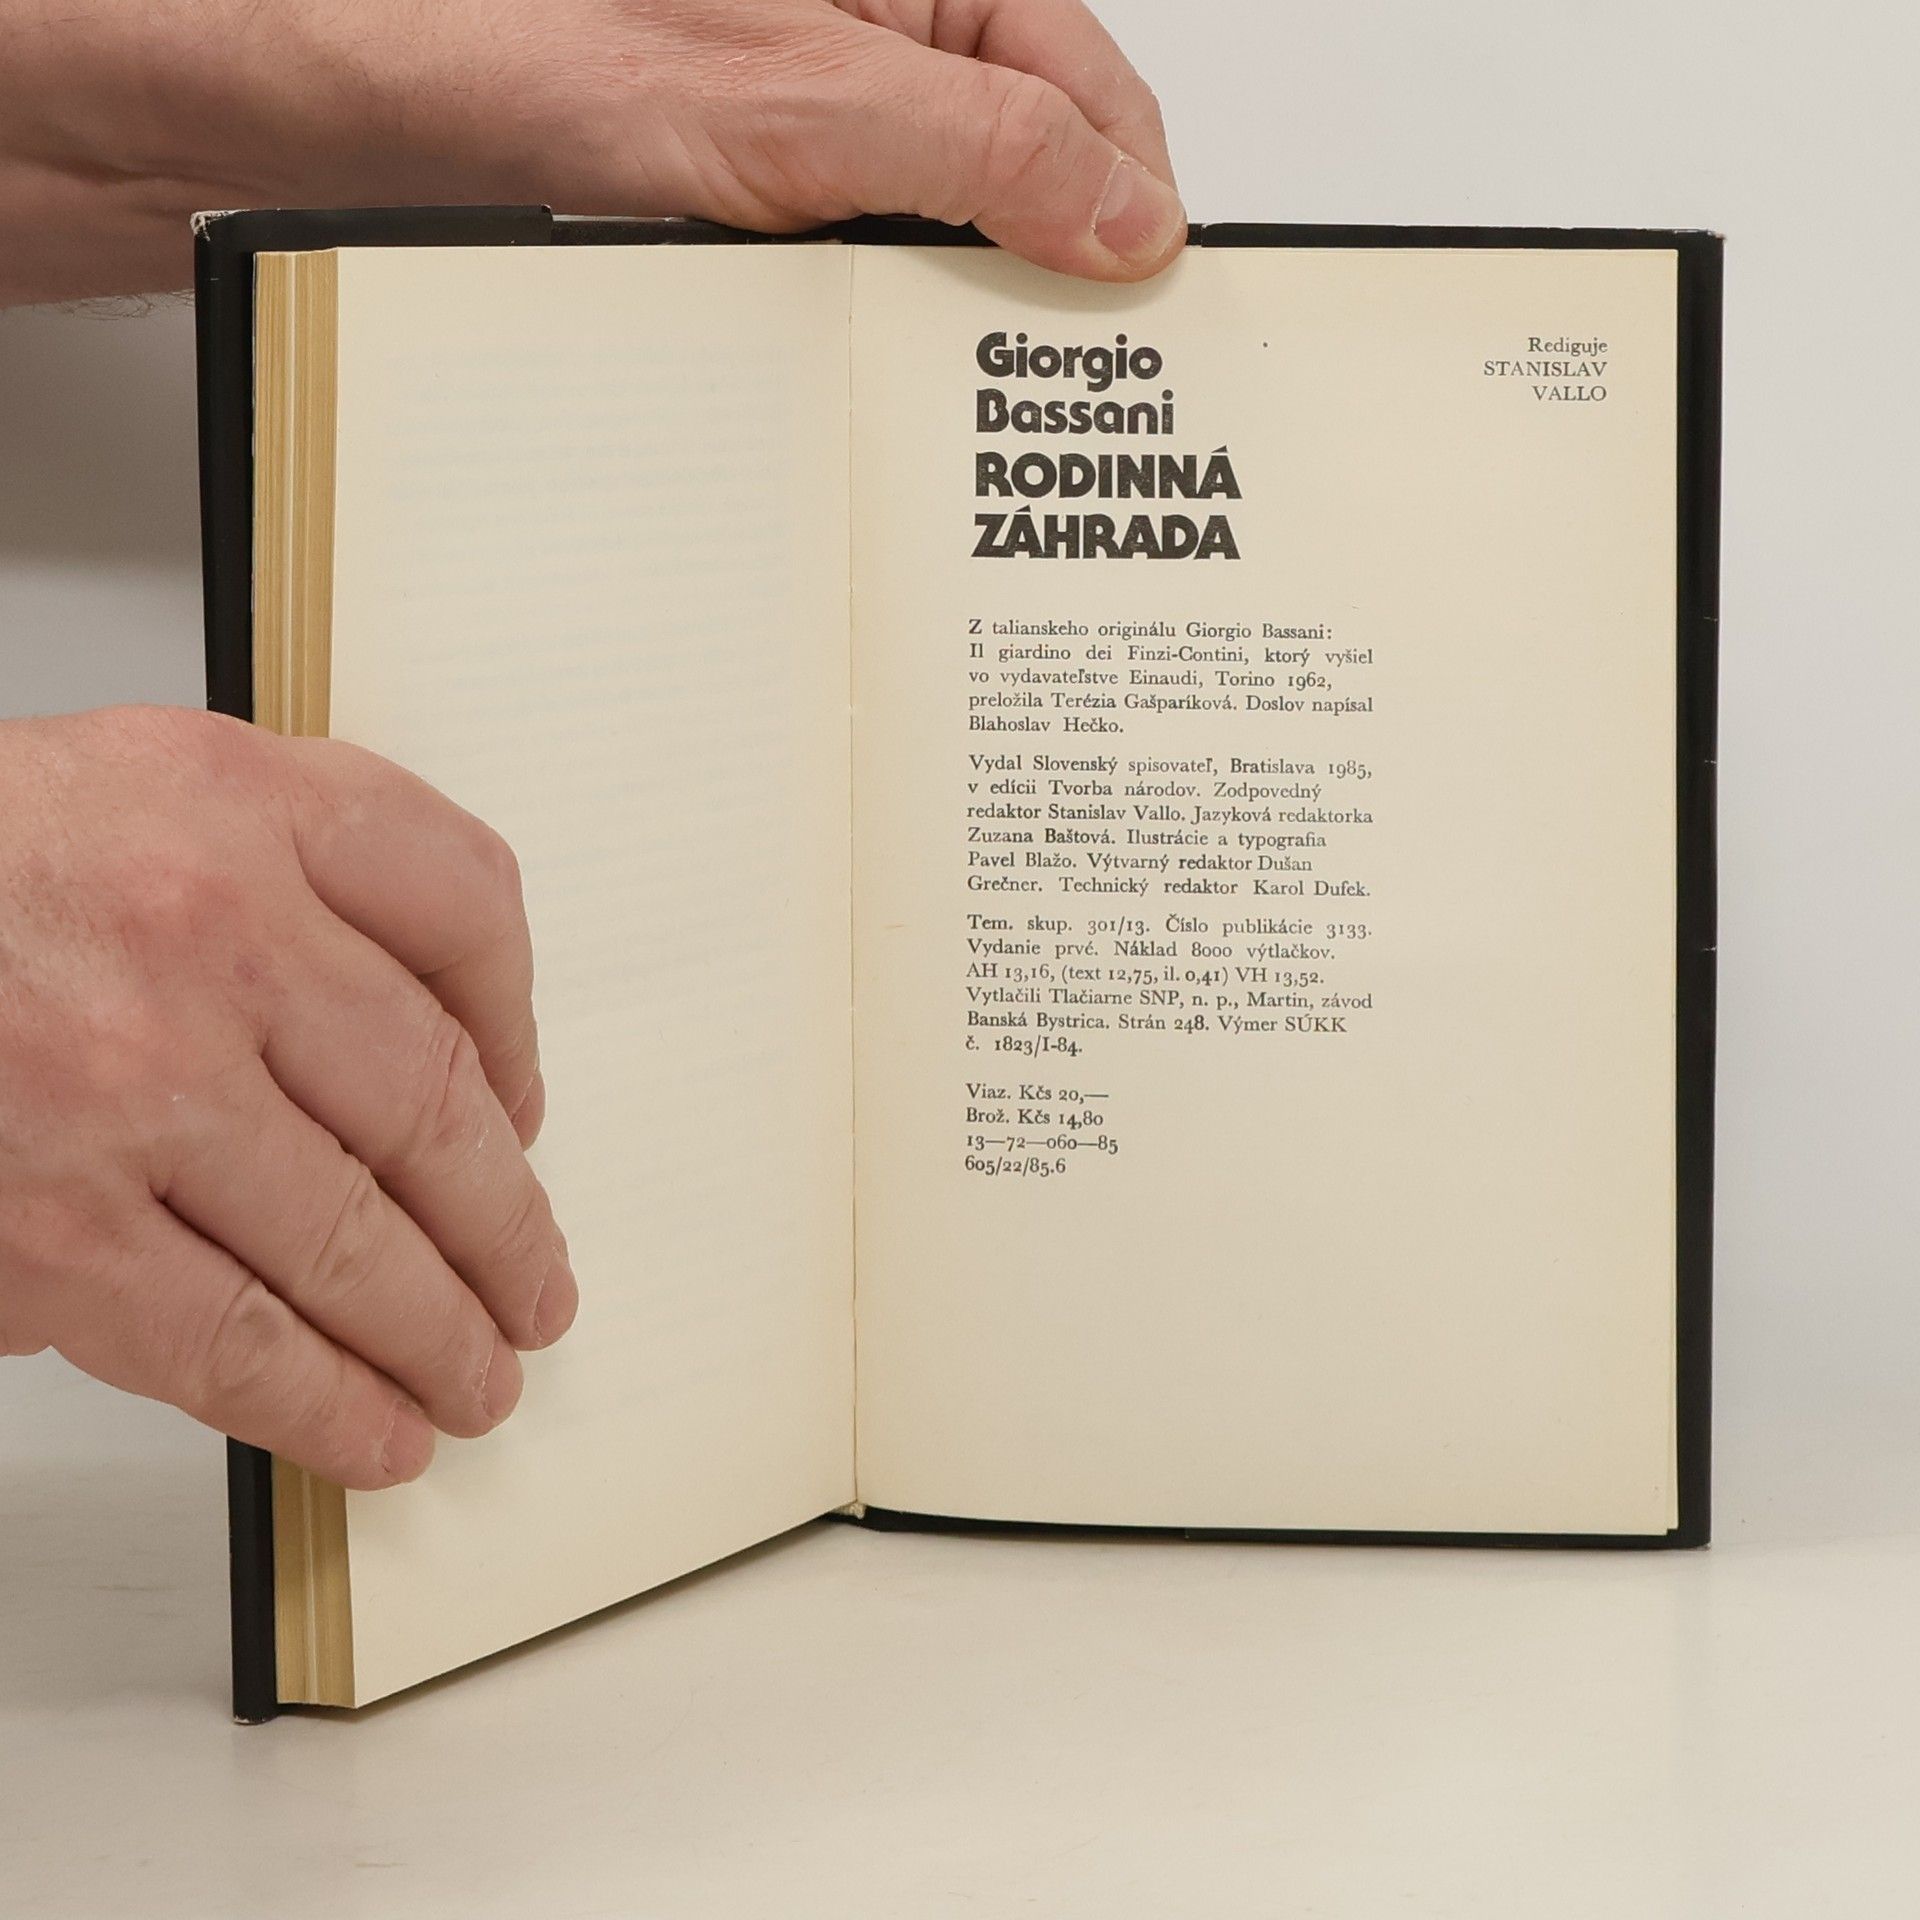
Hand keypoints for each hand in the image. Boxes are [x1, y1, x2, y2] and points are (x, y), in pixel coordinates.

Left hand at [0, 0, 1184, 303]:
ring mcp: (802, 123)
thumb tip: (1124, 217)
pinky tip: (866, 396)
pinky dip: (867, 341)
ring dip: (951, 327)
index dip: (1129, 203)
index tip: (1146, 317)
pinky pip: (847, 276)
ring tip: (961, 414)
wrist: (330, 95)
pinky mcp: (741, 194)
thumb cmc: (521, 41)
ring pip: (935, 238)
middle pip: (1022, 171)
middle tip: (1056, 397)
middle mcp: (866, 45)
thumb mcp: (786, 101)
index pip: (1085, 89)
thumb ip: (972, 150)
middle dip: (1044, 279)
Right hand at [0, 706, 576, 1486]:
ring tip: (477, 1376)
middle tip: (534, 1287)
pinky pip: (235, 1340)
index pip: (465, 903)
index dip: (515, 1027)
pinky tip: (377, 1430)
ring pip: (356, 1245)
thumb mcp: (144, 785)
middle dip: (505, 1227)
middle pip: (432, 1106)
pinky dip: (325, 1404)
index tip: (523, 1107)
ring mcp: (134, 1090)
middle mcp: (210, 937)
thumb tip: (436, 1059)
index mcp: (242, 804)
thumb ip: (300, 873)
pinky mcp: (51, 1229)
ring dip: (439, 1334)